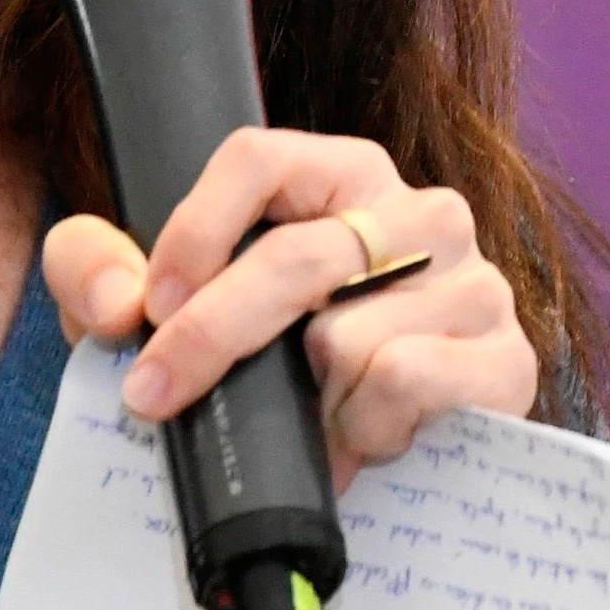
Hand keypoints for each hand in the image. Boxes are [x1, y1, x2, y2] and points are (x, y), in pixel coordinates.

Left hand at [39, 128, 535, 487]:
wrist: (406, 451)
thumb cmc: (286, 365)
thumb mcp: (178, 311)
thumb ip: (102, 276)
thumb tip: (114, 303)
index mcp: (343, 176)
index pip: (259, 159)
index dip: (193, 229)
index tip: (149, 305)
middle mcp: (421, 213)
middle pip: (297, 257)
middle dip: (212, 335)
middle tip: (156, 394)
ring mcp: (475, 283)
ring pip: (348, 339)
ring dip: (309, 401)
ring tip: (313, 416)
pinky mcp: (507, 360)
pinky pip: (406, 384)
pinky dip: (364, 427)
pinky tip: (363, 435)